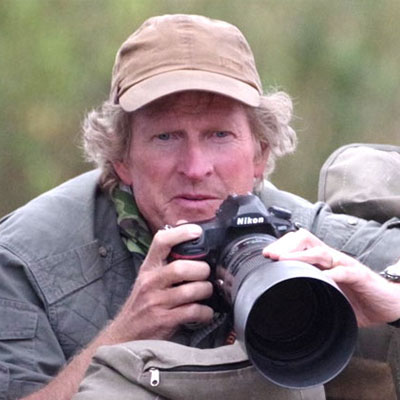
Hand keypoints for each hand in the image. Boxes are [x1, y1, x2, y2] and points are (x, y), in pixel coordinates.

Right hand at [108, 224, 213, 341]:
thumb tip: (184, 228)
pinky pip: (193, 311)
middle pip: (181, 268)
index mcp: (148, 268)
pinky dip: (205, 312)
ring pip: (191, 290)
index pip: (161, 241)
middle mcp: (150, 282)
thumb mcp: (148, 278)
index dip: (181, 234)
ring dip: (206, 290)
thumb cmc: (142, 303)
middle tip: (206, 274)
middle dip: (201, 270)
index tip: (197, 232)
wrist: (125, 335)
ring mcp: (156, 302)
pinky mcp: (164, 321)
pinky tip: (205, 312)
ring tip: (206, 292)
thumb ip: (165, 258)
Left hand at [263, 229, 399, 326]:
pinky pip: (343, 271)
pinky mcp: (358, 275)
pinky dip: (330, 274)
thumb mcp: (328, 292)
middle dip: (285, 245)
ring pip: (319, 252)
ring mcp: (344, 264)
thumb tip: (286, 300)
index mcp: (322, 260)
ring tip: (283, 261)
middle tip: (270, 256)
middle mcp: (331, 257)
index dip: (281, 246)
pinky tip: (320, 278)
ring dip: (299, 255)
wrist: (388, 303)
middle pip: (305, 239)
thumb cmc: (356, 296)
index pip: (298, 242)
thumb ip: (311, 290)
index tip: (265, 255)